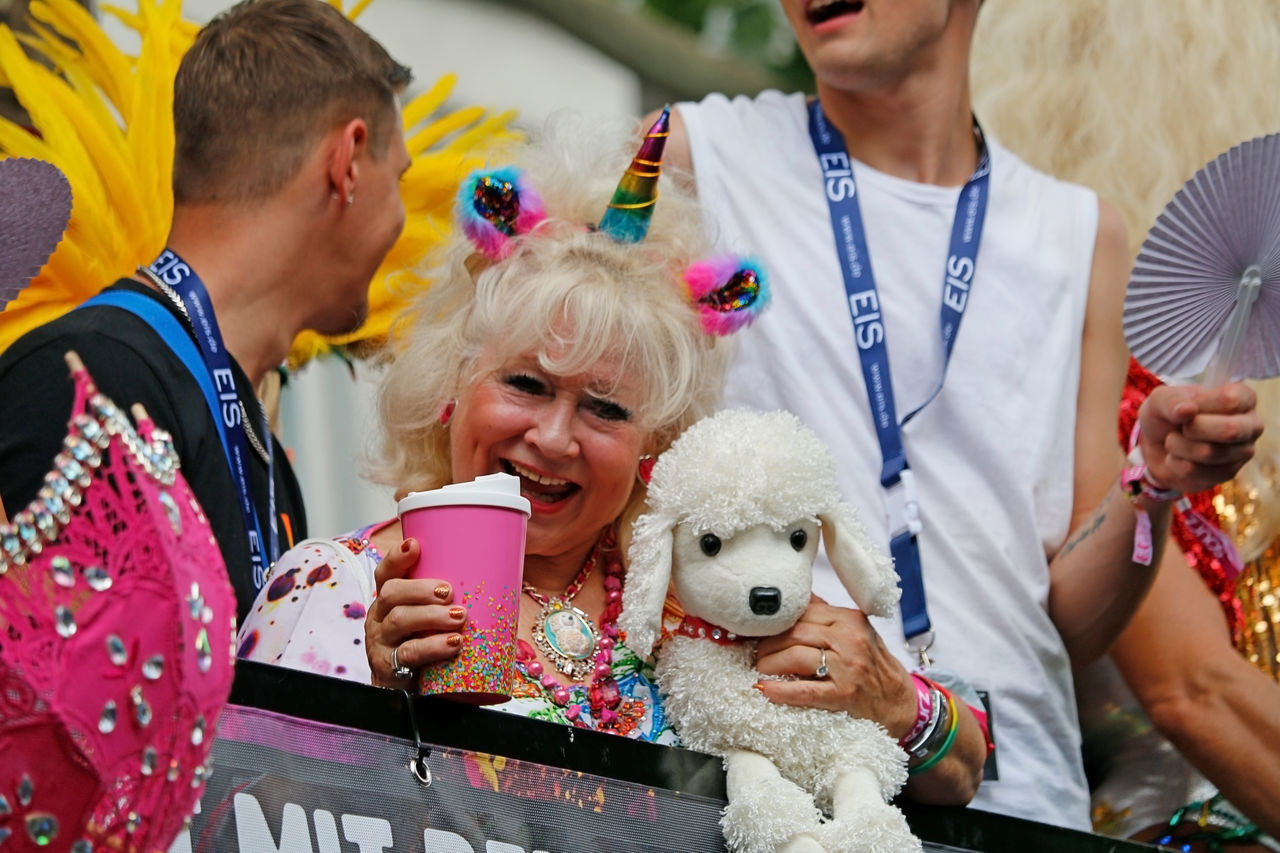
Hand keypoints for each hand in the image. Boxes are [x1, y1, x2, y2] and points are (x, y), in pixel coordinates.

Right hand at [364, 537, 467, 686]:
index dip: (397, 558)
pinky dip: (432, 646)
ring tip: (459, 617)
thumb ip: (448, 599)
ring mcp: (381, 643)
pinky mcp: (388, 668)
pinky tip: (453, 644)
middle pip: (391, 593)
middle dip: (420, 588)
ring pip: (399, 620)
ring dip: (432, 615)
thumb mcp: (432, 619)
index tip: (415, 545)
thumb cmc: (428, 645)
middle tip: (449, 592)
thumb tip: (499, 572)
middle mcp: (379, 618)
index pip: (385, 574)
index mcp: (389, 601)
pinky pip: (408, 653)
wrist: (411, 692)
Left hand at [754, 595, 916, 738]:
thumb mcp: (855, 631)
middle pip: (795, 633)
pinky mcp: (844, 695)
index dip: (776, 622)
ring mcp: (847, 667)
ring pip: (796, 656)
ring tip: (760, 669)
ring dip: (769, 663)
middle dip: (768, 643)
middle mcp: (849, 639)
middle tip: (755, 652)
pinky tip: (764, 689)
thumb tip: (793, 597)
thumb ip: (825, 614)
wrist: (899, 702)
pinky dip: (780, 690)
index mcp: (849, 619)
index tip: (759, 630)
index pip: (802, 612)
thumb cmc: (872, 665)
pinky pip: (805, 690)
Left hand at [1138, 382, 1262, 492]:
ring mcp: (1243, 452)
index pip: (1230, 400)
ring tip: (1173, 440)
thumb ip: (1172, 400)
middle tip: (1181, 427)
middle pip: (1230, 430)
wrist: (1158, 445)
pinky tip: (1177, 457)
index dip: (1200, 404)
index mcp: (1243, 398)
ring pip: (1209, 453)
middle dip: (1193, 429)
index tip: (1188, 406)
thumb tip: (1188, 410)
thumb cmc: (1168, 414)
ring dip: (1178, 446)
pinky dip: (1175, 463)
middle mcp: (1251, 425)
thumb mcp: (1162, 399)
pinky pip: (1195, 471)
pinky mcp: (1228, 474)